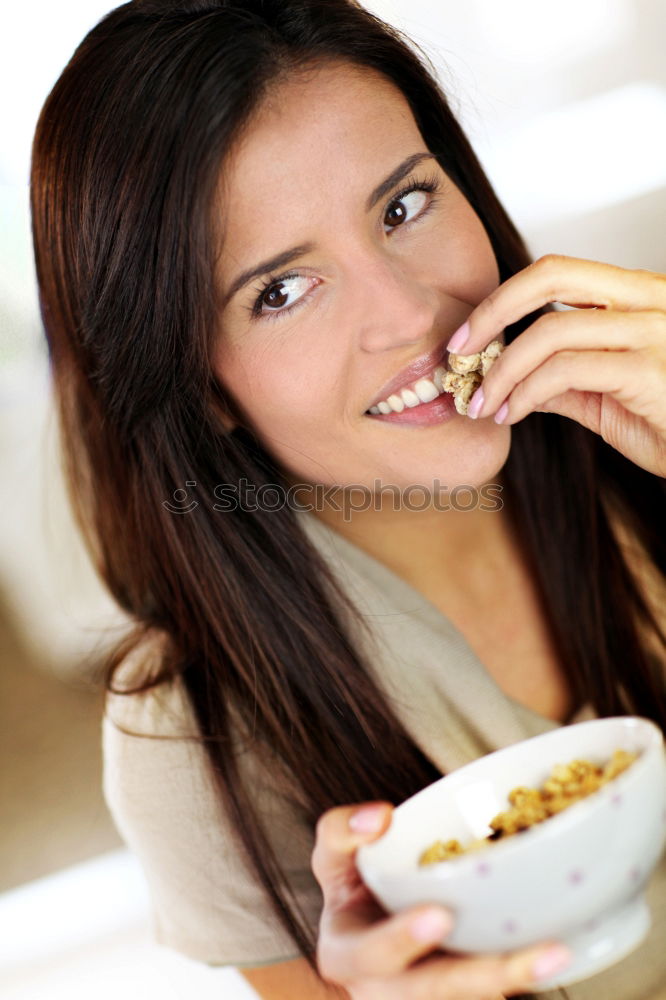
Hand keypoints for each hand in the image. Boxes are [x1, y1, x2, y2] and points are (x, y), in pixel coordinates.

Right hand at [311, 801, 571, 998]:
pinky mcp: (461, 998)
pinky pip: (490, 992)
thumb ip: (342, 832)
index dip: (402, 940)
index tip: (438, 915)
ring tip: (557, 953)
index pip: (372, 953)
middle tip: (536, 951)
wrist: (366, 935)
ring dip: (514, 978)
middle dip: (484, 975)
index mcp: (348, 957)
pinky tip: (558, 950)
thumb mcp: (330, 857)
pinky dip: (520, 974)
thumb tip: (380, 816)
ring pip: (472, 999)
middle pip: (437, 992)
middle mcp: (388, 993)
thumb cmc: (352, 890)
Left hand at [449, 254, 665, 476]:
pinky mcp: (650, 370)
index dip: (503, 297)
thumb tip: (510, 377)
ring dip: (502, 369)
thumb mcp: (605, 398)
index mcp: (639, 296)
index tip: (467, 335)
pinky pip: (567, 370)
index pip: (557, 270)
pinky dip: (527, 392)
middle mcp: (650, 300)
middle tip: (458, 354)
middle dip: (492, 312)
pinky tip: (514, 414)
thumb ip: (562, 380)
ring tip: (483, 403)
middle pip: (550, 274)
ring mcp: (654, 331)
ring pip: (551, 329)